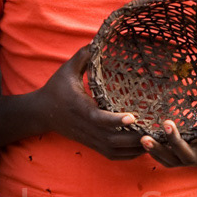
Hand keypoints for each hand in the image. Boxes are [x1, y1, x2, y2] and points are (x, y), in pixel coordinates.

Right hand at [34, 46, 146, 160]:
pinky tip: (143, 147)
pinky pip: (113, 155)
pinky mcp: (92, 145)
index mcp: (80, 108)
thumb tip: (97, 41)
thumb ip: (83, 57)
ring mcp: (90, 139)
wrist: (42, 113)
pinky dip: (129, 155)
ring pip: (115, 150)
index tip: (133, 117)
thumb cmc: (56, 89)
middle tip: (155, 130)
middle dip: (134, 138)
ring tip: (154, 138)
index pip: (99, 118)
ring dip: (135, 148)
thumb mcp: (67, 70)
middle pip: (112, 139)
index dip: (116, 119)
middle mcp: (86, 127)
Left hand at [139, 84, 196, 169]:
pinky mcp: (182, 160)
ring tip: (144, 137)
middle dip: (176, 141)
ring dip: (158, 150)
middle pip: (190, 155)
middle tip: (165, 123)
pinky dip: (155, 153)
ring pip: (174, 161)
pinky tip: (144, 141)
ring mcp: (193, 160)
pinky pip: (167, 161)